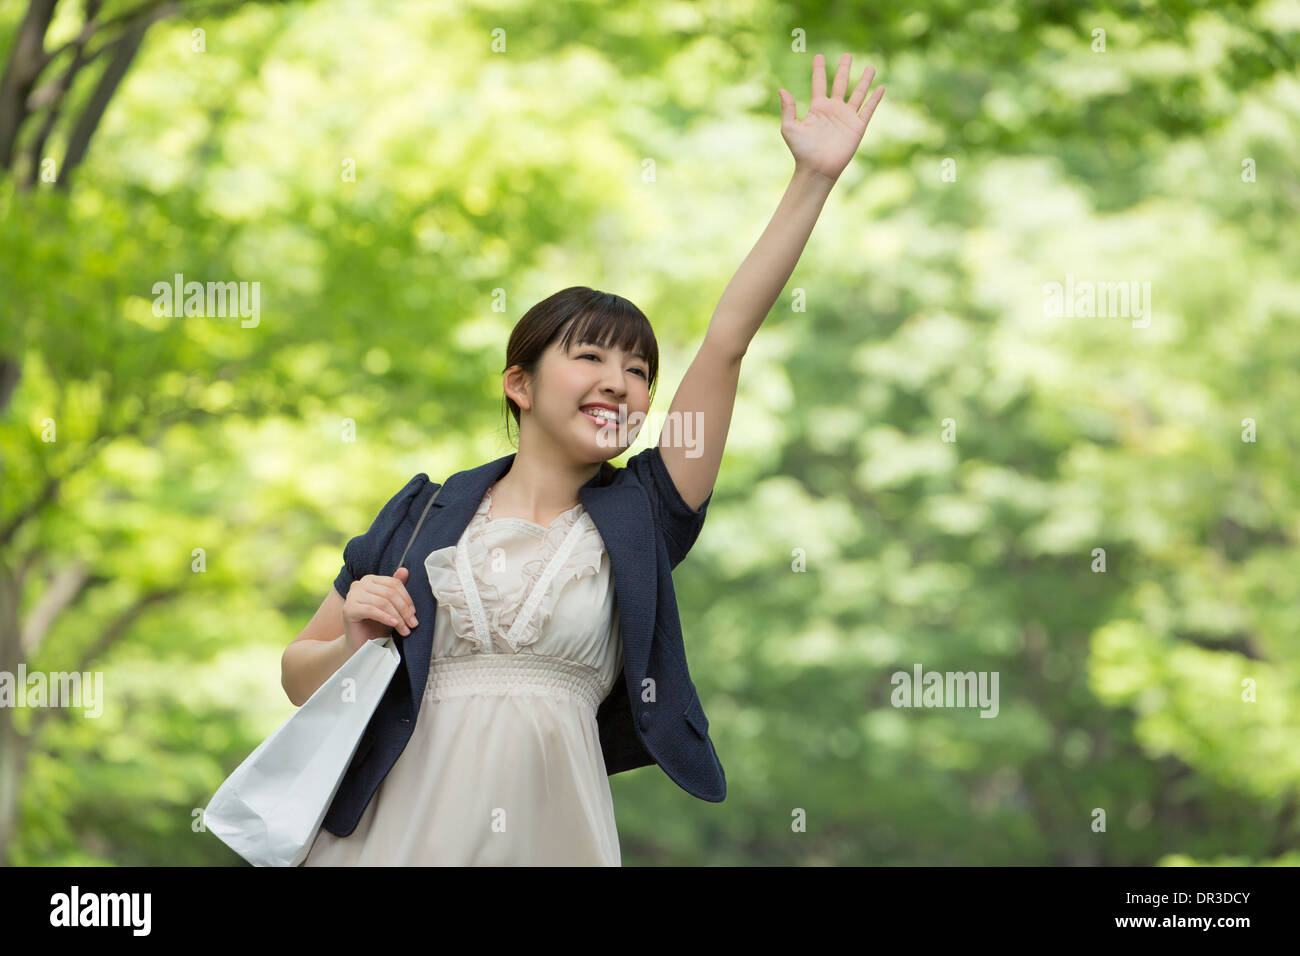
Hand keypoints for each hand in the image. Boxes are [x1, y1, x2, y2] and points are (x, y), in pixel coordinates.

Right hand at [343, 566, 418, 652]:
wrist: (361, 644)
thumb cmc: (377, 625)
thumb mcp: (391, 606)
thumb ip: (397, 589)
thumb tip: (405, 570)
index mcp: (370, 580)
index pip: (393, 583)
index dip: (407, 598)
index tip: (414, 613)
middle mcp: (359, 584)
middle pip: (389, 593)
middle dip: (404, 610)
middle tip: (412, 624)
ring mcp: (352, 595)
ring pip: (382, 602)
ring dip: (397, 617)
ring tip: (405, 629)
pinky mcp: (348, 608)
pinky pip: (371, 610)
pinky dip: (385, 617)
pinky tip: (394, 624)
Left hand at [779, 53, 883, 181]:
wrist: (817, 168)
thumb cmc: (801, 151)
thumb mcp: (789, 128)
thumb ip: (788, 109)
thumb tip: (781, 90)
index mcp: (817, 108)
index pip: (819, 83)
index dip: (819, 69)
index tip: (819, 56)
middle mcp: (833, 109)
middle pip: (840, 83)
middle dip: (844, 68)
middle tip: (847, 55)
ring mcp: (846, 117)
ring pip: (858, 93)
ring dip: (864, 80)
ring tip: (870, 67)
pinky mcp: (857, 127)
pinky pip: (868, 110)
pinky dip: (875, 99)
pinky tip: (881, 88)